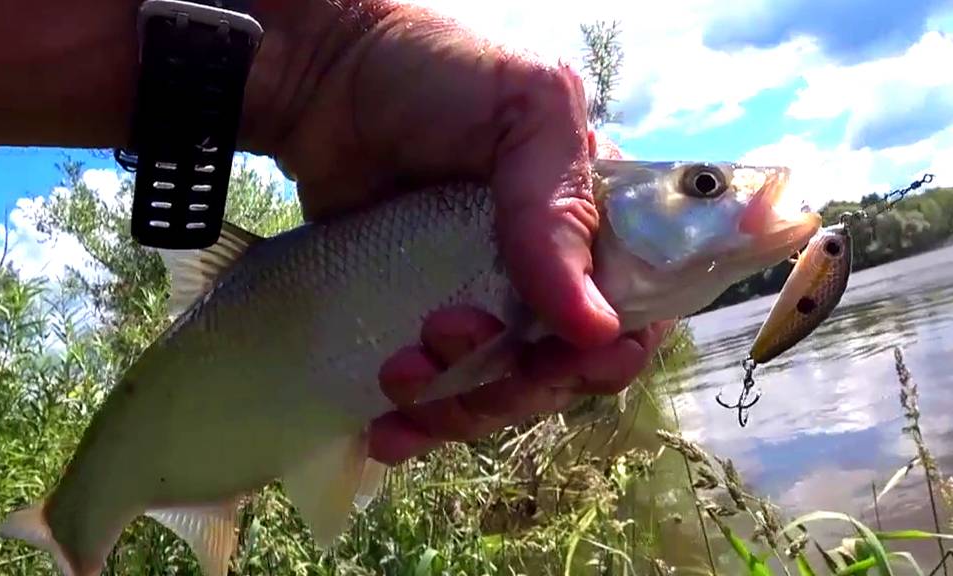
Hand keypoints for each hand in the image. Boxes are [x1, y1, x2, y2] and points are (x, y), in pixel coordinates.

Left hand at [254, 2, 673, 463]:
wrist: (320, 78)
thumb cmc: (434, 74)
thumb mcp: (525, 111)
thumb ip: (561, 211)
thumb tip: (594, 328)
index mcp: (592, 224)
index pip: (633, 314)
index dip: (605, 353)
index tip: (559, 359)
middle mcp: (546, 272)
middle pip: (559, 371)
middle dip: (510, 381)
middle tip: (444, 337)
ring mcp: (481, 301)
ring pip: (497, 393)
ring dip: (456, 407)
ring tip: (399, 376)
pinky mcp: (418, 319)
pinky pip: (435, 394)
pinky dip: (417, 424)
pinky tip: (386, 430)